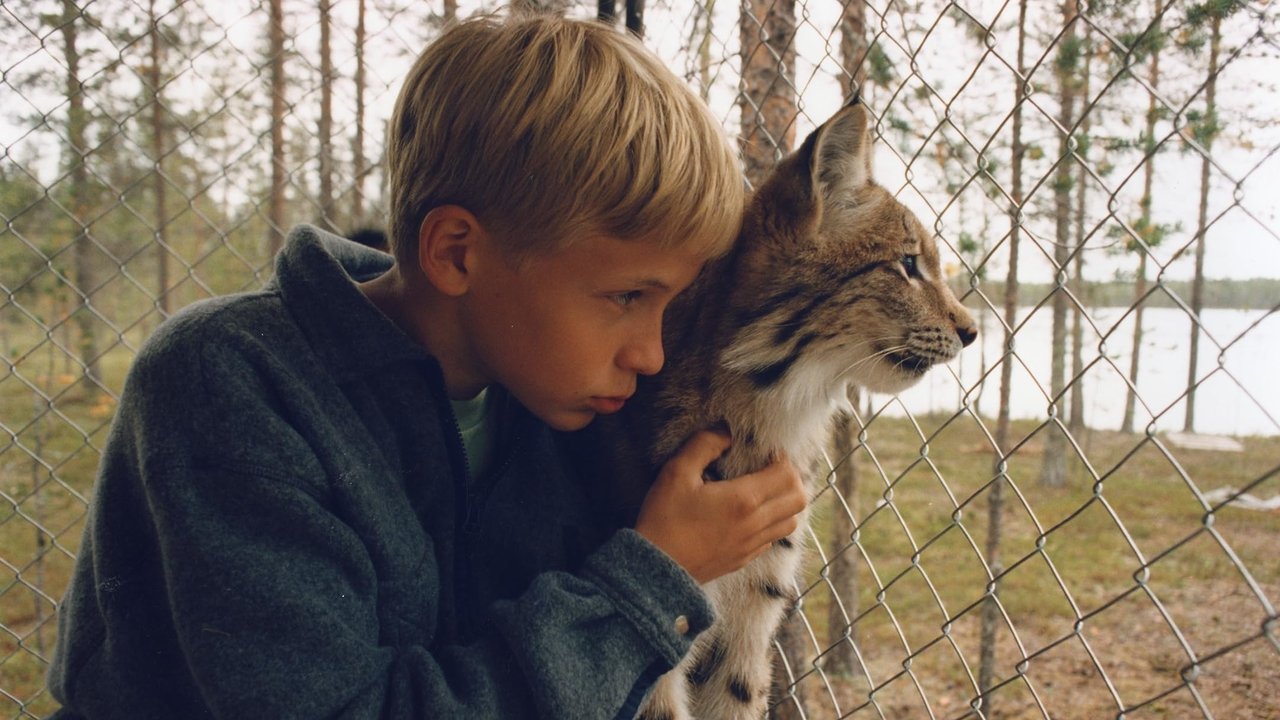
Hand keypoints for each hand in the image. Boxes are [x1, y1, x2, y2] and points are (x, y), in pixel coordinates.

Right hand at [634, 430, 805, 584]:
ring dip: (785, 503)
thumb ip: (704, 445)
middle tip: (770, 469)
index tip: (766, 452)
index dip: (782, 458)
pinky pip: (771, 540)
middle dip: (791, 479)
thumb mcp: (677, 472)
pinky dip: (771, 524)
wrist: (654, 568)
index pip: (787, 475)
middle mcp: (755, 524)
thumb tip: (725, 431)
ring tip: (764, 492)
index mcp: (743, 499)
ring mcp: (751, 546)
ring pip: (790, 522)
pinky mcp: (743, 560)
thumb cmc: (664, 519)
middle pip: (798, 499)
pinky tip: (749, 516)